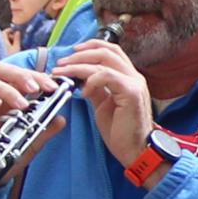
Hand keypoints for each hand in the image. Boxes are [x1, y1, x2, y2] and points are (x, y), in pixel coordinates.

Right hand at [0, 56, 63, 165]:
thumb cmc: (7, 153)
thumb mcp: (31, 143)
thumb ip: (45, 130)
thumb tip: (61, 119)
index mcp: (12, 98)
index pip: (23, 77)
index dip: (38, 76)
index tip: (53, 86)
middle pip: (4, 71)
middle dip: (22, 75)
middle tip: (35, 88)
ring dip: (8, 90)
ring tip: (22, 105)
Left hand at [54, 36, 155, 169]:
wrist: (136, 151)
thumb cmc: (122, 132)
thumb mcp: (104, 105)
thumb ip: (96, 89)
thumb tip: (81, 79)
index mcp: (128, 78)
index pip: (111, 51)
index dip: (90, 47)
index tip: (71, 53)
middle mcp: (134, 76)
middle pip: (106, 51)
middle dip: (80, 54)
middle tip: (61, 63)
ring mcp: (134, 83)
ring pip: (104, 60)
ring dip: (79, 64)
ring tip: (63, 73)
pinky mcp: (131, 92)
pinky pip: (107, 76)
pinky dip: (91, 80)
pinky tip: (83, 92)